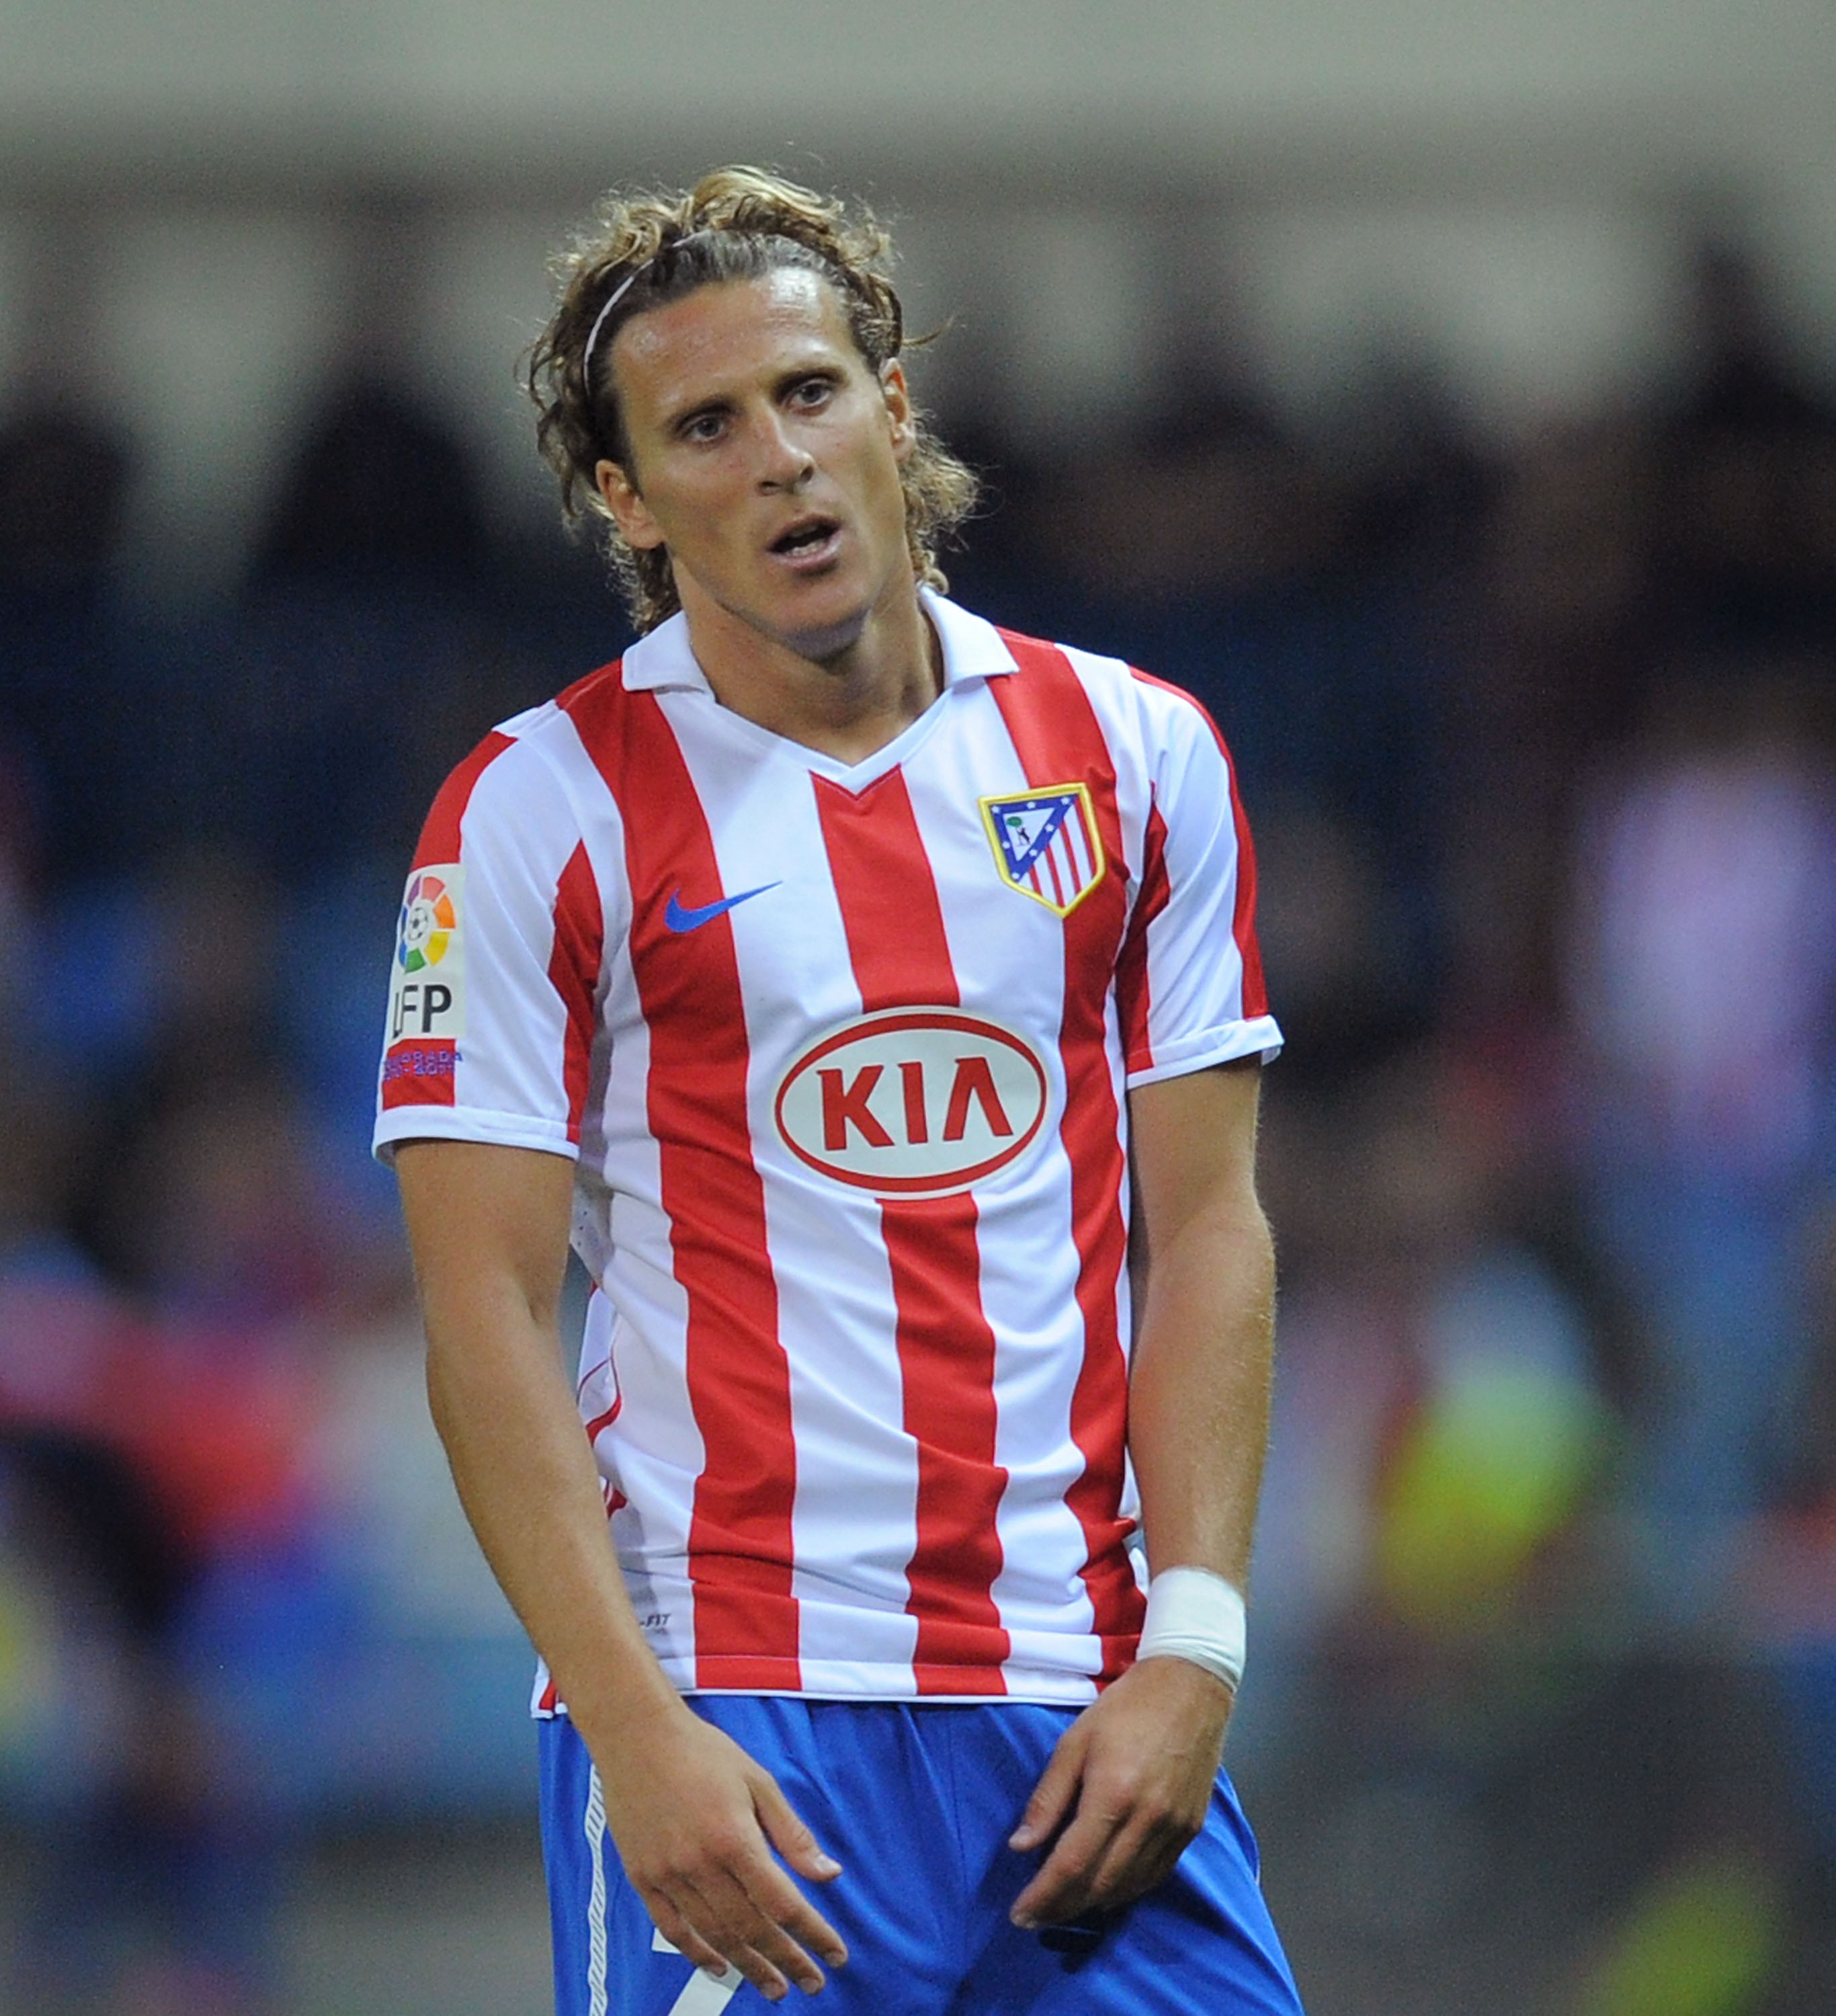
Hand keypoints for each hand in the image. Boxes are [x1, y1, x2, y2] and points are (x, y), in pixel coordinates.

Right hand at [594, 1701, 847, 1999]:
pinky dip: (697, 1954)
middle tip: (811, 1984)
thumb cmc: (703, 1752)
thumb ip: (792, 1834)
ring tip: (773, 1986)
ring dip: (747, 1967)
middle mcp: (700, 1865)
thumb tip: (829, 1874)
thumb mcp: (758, 1781)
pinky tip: (719, 1965)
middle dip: (786, 1961)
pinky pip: (672, 1929)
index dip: (812, 1935)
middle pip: (751, 1928)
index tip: (835, 1957)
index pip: (783, 1902)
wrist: (637, 1735)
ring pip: (713, 1936)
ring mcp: (668, 1875)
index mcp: (735, 1839)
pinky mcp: (642, 1878)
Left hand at [1007, 1656, 1232, 1928]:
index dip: (1043, 1897)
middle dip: (1063, 1908)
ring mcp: (1174, 1829)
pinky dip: (1126, 1890)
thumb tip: (1021, 1847)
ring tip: (1063, 1906)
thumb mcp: (1074, 1742)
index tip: (1020, 1914)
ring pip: (1128, 1887)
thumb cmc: (1124, 1708)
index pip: (1071, 1865)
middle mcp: (1146, 1820)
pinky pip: (1155, 1876)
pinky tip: (1105, 1890)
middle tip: (1035, 1917)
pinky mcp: (1191, 1830)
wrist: (1190, 1688)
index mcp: (1112, 1794)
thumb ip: (1048, 1798)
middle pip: (1099, 1885)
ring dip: (1092, 1904)